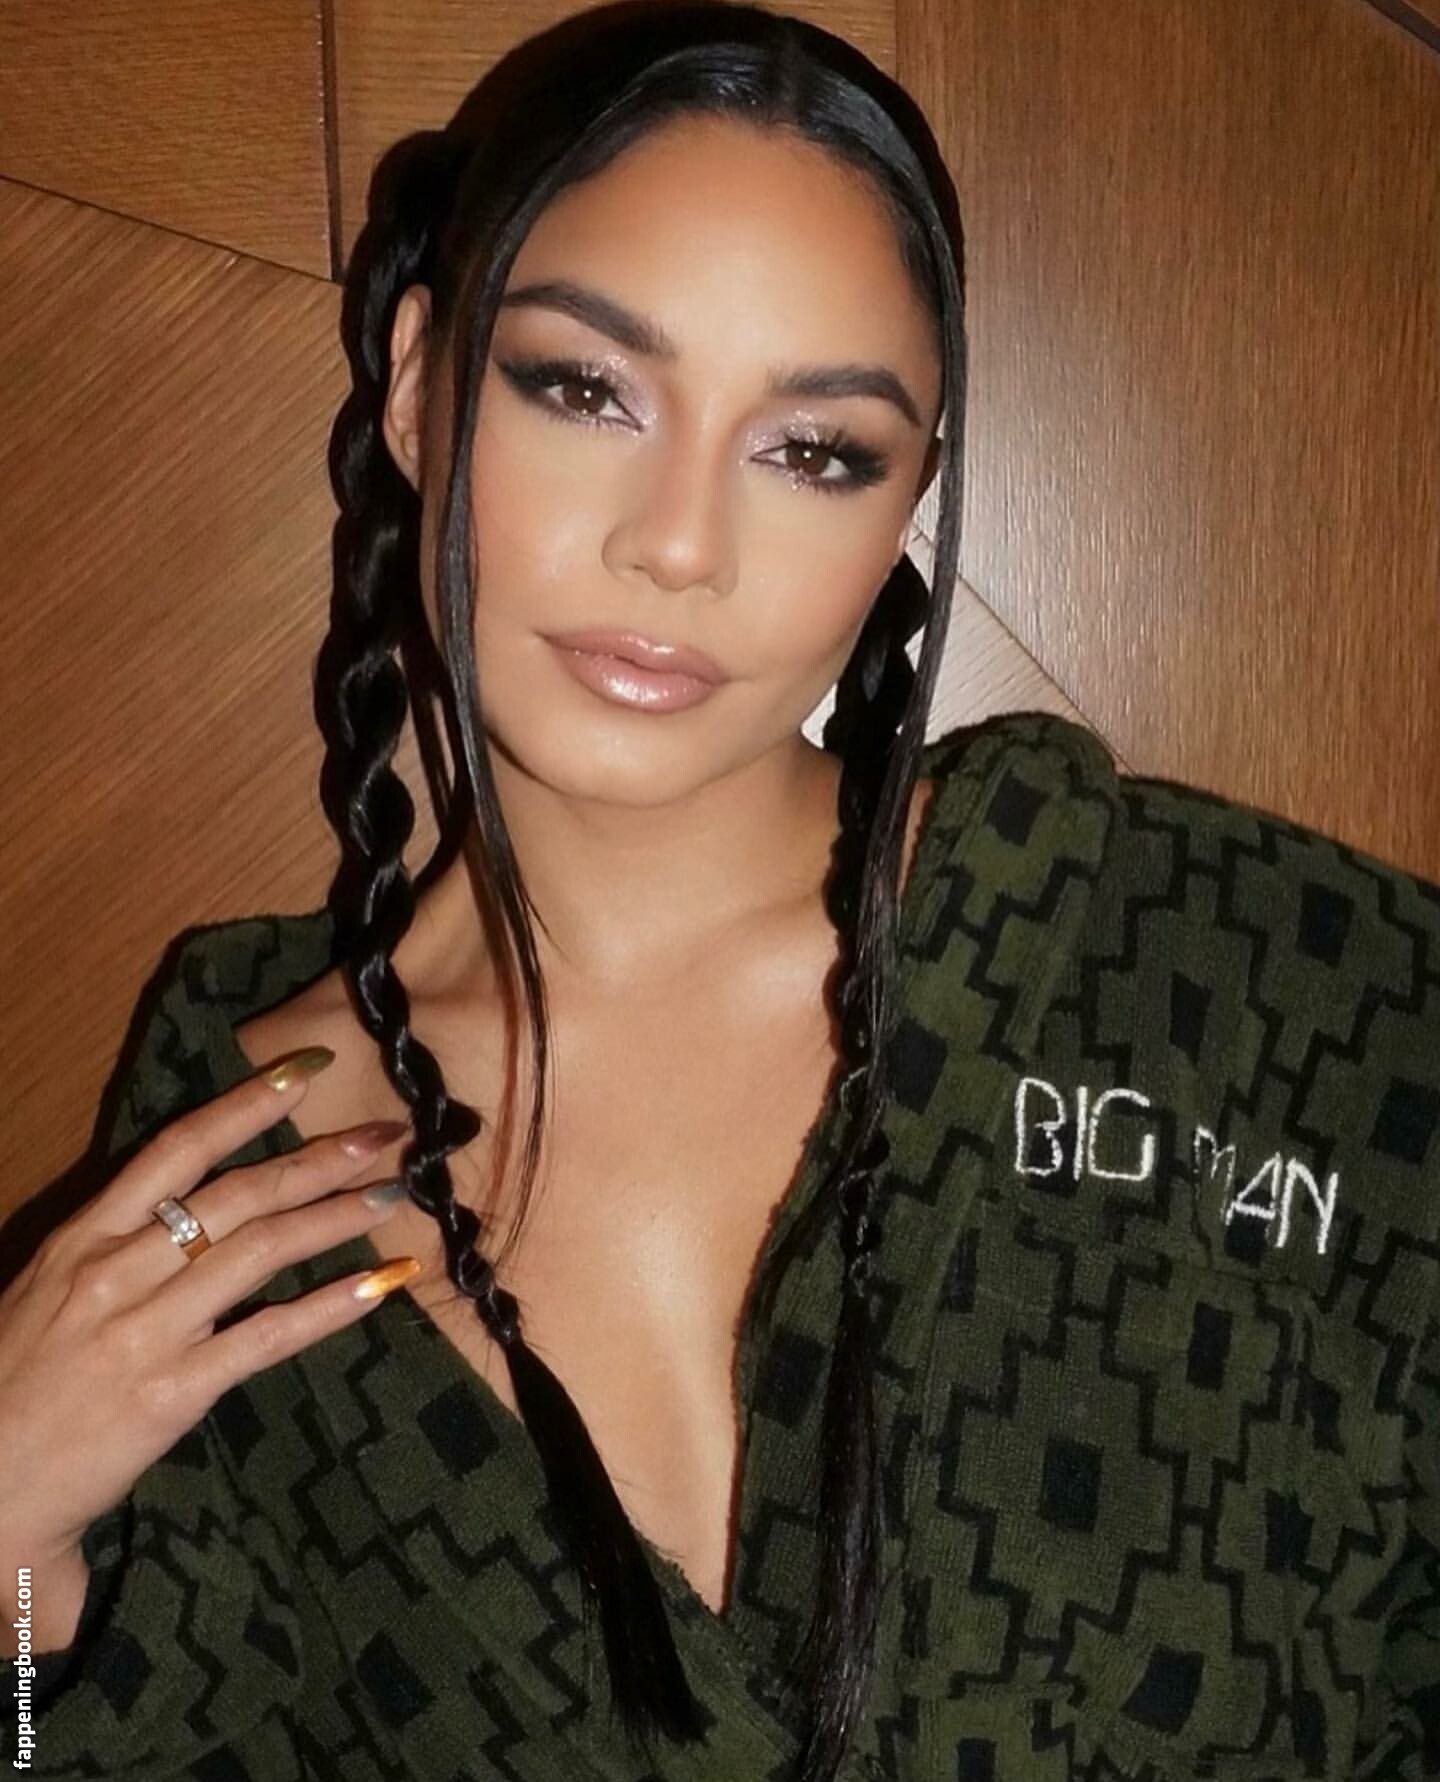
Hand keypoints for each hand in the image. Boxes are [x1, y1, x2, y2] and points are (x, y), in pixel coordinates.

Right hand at [0, 1057, 417, 1565]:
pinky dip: (332, 1306)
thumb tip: (190, 1203)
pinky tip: (382, 1285)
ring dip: (337, 1217)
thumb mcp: (49, 1287)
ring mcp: (146, 1331)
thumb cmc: (15, 1382)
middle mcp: (116, 1271)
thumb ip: (116, 1241)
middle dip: (320, 1157)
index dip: (250, 1103)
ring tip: (394, 1195)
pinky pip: (268, 1336)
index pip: (179, 1148)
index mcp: (86, 1236)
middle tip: (385, 1133)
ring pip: (261, 1250)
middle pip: (238, 1192)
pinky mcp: (172, 1393)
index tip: (310, 1070)